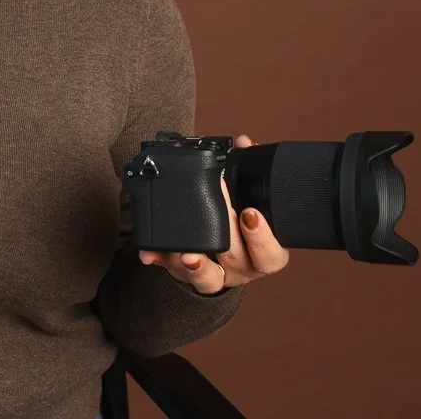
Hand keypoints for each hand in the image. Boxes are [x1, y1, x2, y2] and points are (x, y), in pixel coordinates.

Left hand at [137, 134, 289, 293]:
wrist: (219, 255)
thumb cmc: (238, 222)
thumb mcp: (249, 200)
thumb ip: (247, 172)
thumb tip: (244, 141)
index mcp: (263, 253)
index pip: (271, 255)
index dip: (263, 238)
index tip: (250, 213)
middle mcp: (241, 268)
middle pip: (237, 258)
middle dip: (227, 233)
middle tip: (220, 212)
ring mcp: (215, 275)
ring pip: (208, 278)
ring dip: (198, 264)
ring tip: (189, 254)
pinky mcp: (185, 274)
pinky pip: (172, 270)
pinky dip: (160, 259)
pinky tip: (149, 253)